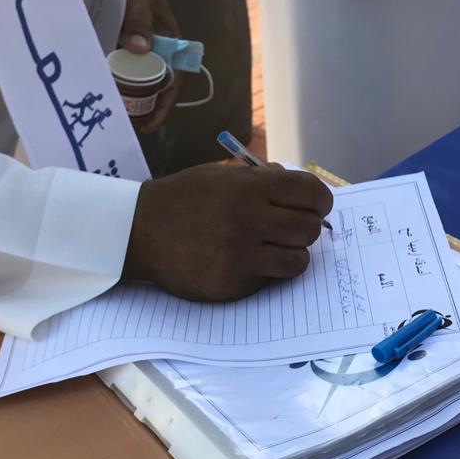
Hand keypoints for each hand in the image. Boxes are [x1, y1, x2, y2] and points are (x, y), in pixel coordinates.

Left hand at [120, 0, 179, 132]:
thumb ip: (139, 20)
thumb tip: (140, 49)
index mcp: (169, 45)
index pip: (173, 82)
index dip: (164, 105)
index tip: (149, 123)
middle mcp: (155, 53)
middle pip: (154, 88)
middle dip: (142, 108)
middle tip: (124, 124)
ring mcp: (137, 52)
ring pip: (136, 82)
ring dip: (126, 99)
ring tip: (111, 115)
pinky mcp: (120, 49)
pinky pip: (118, 70)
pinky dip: (112, 82)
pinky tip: (99, 92)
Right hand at [123, 164, 334, 301]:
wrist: (138, 231)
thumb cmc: (182, 199)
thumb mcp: (220, 175)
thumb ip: (260, 179)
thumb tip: (297, 187)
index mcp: (249, 187)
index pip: (310, 192)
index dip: (321, 200)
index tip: (318, 207)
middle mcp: (249, 220)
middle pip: (309, 228)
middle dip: (307, 228)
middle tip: (292, 229)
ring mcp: (241, 254)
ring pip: (298, 259)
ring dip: (292, 253)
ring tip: (275, 248)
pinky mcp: (233, 283)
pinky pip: (271, 279)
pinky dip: (267, 271)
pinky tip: (248, 262)